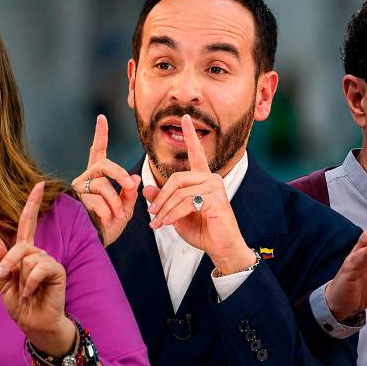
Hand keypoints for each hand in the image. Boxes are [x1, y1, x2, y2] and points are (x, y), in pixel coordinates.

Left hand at [0, 182, 74, 356]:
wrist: (34, 324)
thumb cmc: (20, 305)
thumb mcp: (2, 282)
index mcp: (24, 253)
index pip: (27, 224)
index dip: (32, 204)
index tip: (40, 184)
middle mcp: (38, 254)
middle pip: (20, 246)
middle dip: (7, 263)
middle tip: (2, 280)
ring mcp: (49, 261)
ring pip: (28, 259)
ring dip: (20, 280)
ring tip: (24, 294)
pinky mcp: (57, 271)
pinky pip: (38, 268)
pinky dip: (30, 283)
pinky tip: (30, 294)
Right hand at [72, 114, 140, 245]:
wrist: (93, 246)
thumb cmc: (108, 228)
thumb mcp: (124, 210)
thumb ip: (129, 194)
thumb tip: (135, 177)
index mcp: (96, 178)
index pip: (97, 152)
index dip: (100, 135)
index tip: (102, 117)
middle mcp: (84, 179)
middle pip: (103, 164)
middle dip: (120, 173)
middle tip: (130, 186)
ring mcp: (77, 190)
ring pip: (102, 186)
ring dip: (115, 202)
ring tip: (116, 216)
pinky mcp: (74, 201)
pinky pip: (96, 201)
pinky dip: (107, 212)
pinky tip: (106, 220)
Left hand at [143, 114, 255, 274]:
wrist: (221, 248)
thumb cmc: (202, 231)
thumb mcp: (176, 214)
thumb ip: (162, 200)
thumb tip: (145, 187)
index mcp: (203, 179)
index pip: (196, 153)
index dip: (191, 135)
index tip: (185, 117)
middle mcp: (210, 178)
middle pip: (177, 178)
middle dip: (160, 197)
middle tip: (150, 214)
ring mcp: (215, 187)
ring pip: (179, 192)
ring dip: (164, 209)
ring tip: (157, 223)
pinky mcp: (216, 199)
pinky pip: (186, 202)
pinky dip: (173, 214)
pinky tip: (167, 224)